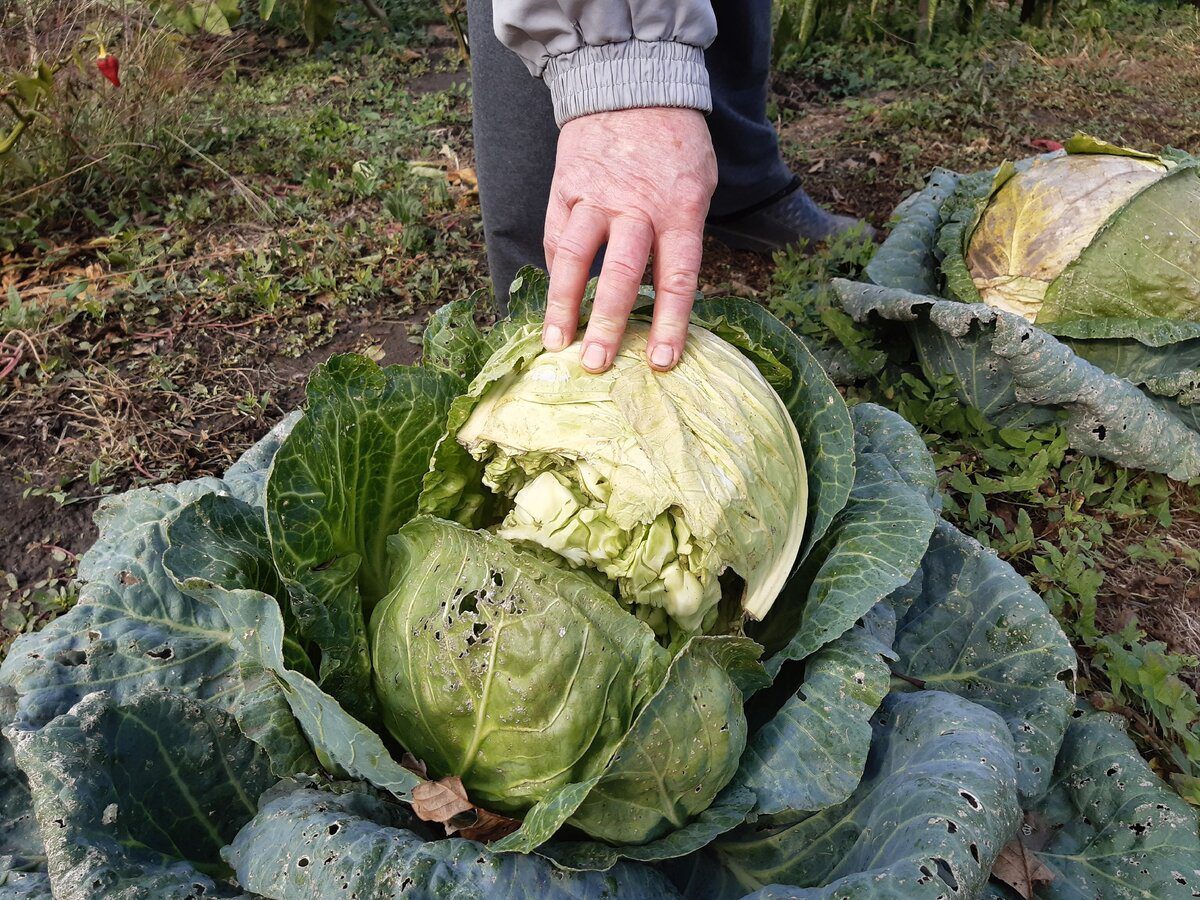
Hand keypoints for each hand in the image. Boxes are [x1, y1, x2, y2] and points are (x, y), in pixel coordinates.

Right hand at [541, 108, 717, 372]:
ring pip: (574, 257)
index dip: (669, 323)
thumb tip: (665, 293)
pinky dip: (554, 271)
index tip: (659, 361)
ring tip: (555, 343)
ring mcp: (595, 195)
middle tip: (596, 364)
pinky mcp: (565, 186)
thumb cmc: (675, 144)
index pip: (677, 276)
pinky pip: (555, 235)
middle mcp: (635, 205)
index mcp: (679, 208)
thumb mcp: (698, 184)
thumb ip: (682, 235)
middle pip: (620, 273)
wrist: (631, 83)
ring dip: (563, 305)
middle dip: (607, 323)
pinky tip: (553, 302)